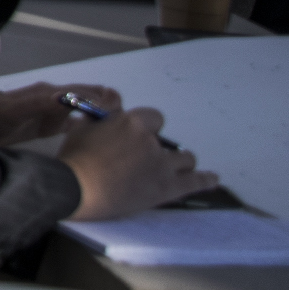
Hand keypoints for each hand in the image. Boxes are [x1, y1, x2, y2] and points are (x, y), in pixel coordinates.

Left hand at [0, 81, 113, 146]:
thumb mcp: (12, 111)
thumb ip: (37, 103)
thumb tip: (66, 97)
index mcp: (49, 95)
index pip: (86, 93)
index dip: (105, 102)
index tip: (123, 117)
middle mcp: (54, 100)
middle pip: (90, 98)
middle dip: (110, 108)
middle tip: (126, 128)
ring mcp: (51, 112)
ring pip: (85, 110)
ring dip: (102, 117)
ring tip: (120, 134)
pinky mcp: (46, 124)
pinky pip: (73, 123)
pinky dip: (88, 127)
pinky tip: (98, 139)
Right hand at [64, 105, 217, 218]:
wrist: (76, 188)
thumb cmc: (75, 157)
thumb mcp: (83, 127)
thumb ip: (104, 114)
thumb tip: (113, 101)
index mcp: (132, 123)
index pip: (154, 118)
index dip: (148, 128)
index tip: (138, 137)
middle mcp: (151, 142)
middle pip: (169, 141)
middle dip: (161, 148)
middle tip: (147, 159)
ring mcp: (162, 166)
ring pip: (185, 159)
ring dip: (180, 162)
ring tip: (176, 168)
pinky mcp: (167, 188)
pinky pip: (195, 182)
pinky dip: (206, 179)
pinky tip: (213, 179)